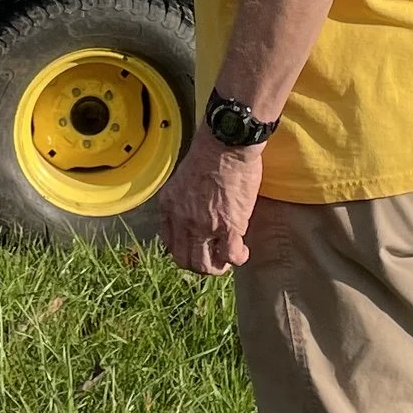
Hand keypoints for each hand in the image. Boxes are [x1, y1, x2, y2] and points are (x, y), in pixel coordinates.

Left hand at [160, 136, 262, 274]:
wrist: (225, 144)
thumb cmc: (209, 153)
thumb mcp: (182, 178)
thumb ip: (183, 199)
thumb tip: (194, 211)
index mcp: (169, 207)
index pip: (169, 243)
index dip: (184, 251)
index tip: (196, 248)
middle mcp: (182, 220)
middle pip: (185, 260)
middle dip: (200, 265)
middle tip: (214, 260)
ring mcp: (204, 226)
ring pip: (205, 265)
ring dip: (218, 268)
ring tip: (228, 260)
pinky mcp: (228, 227)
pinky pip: (231, 256)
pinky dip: (238, 259)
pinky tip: (243, 252)